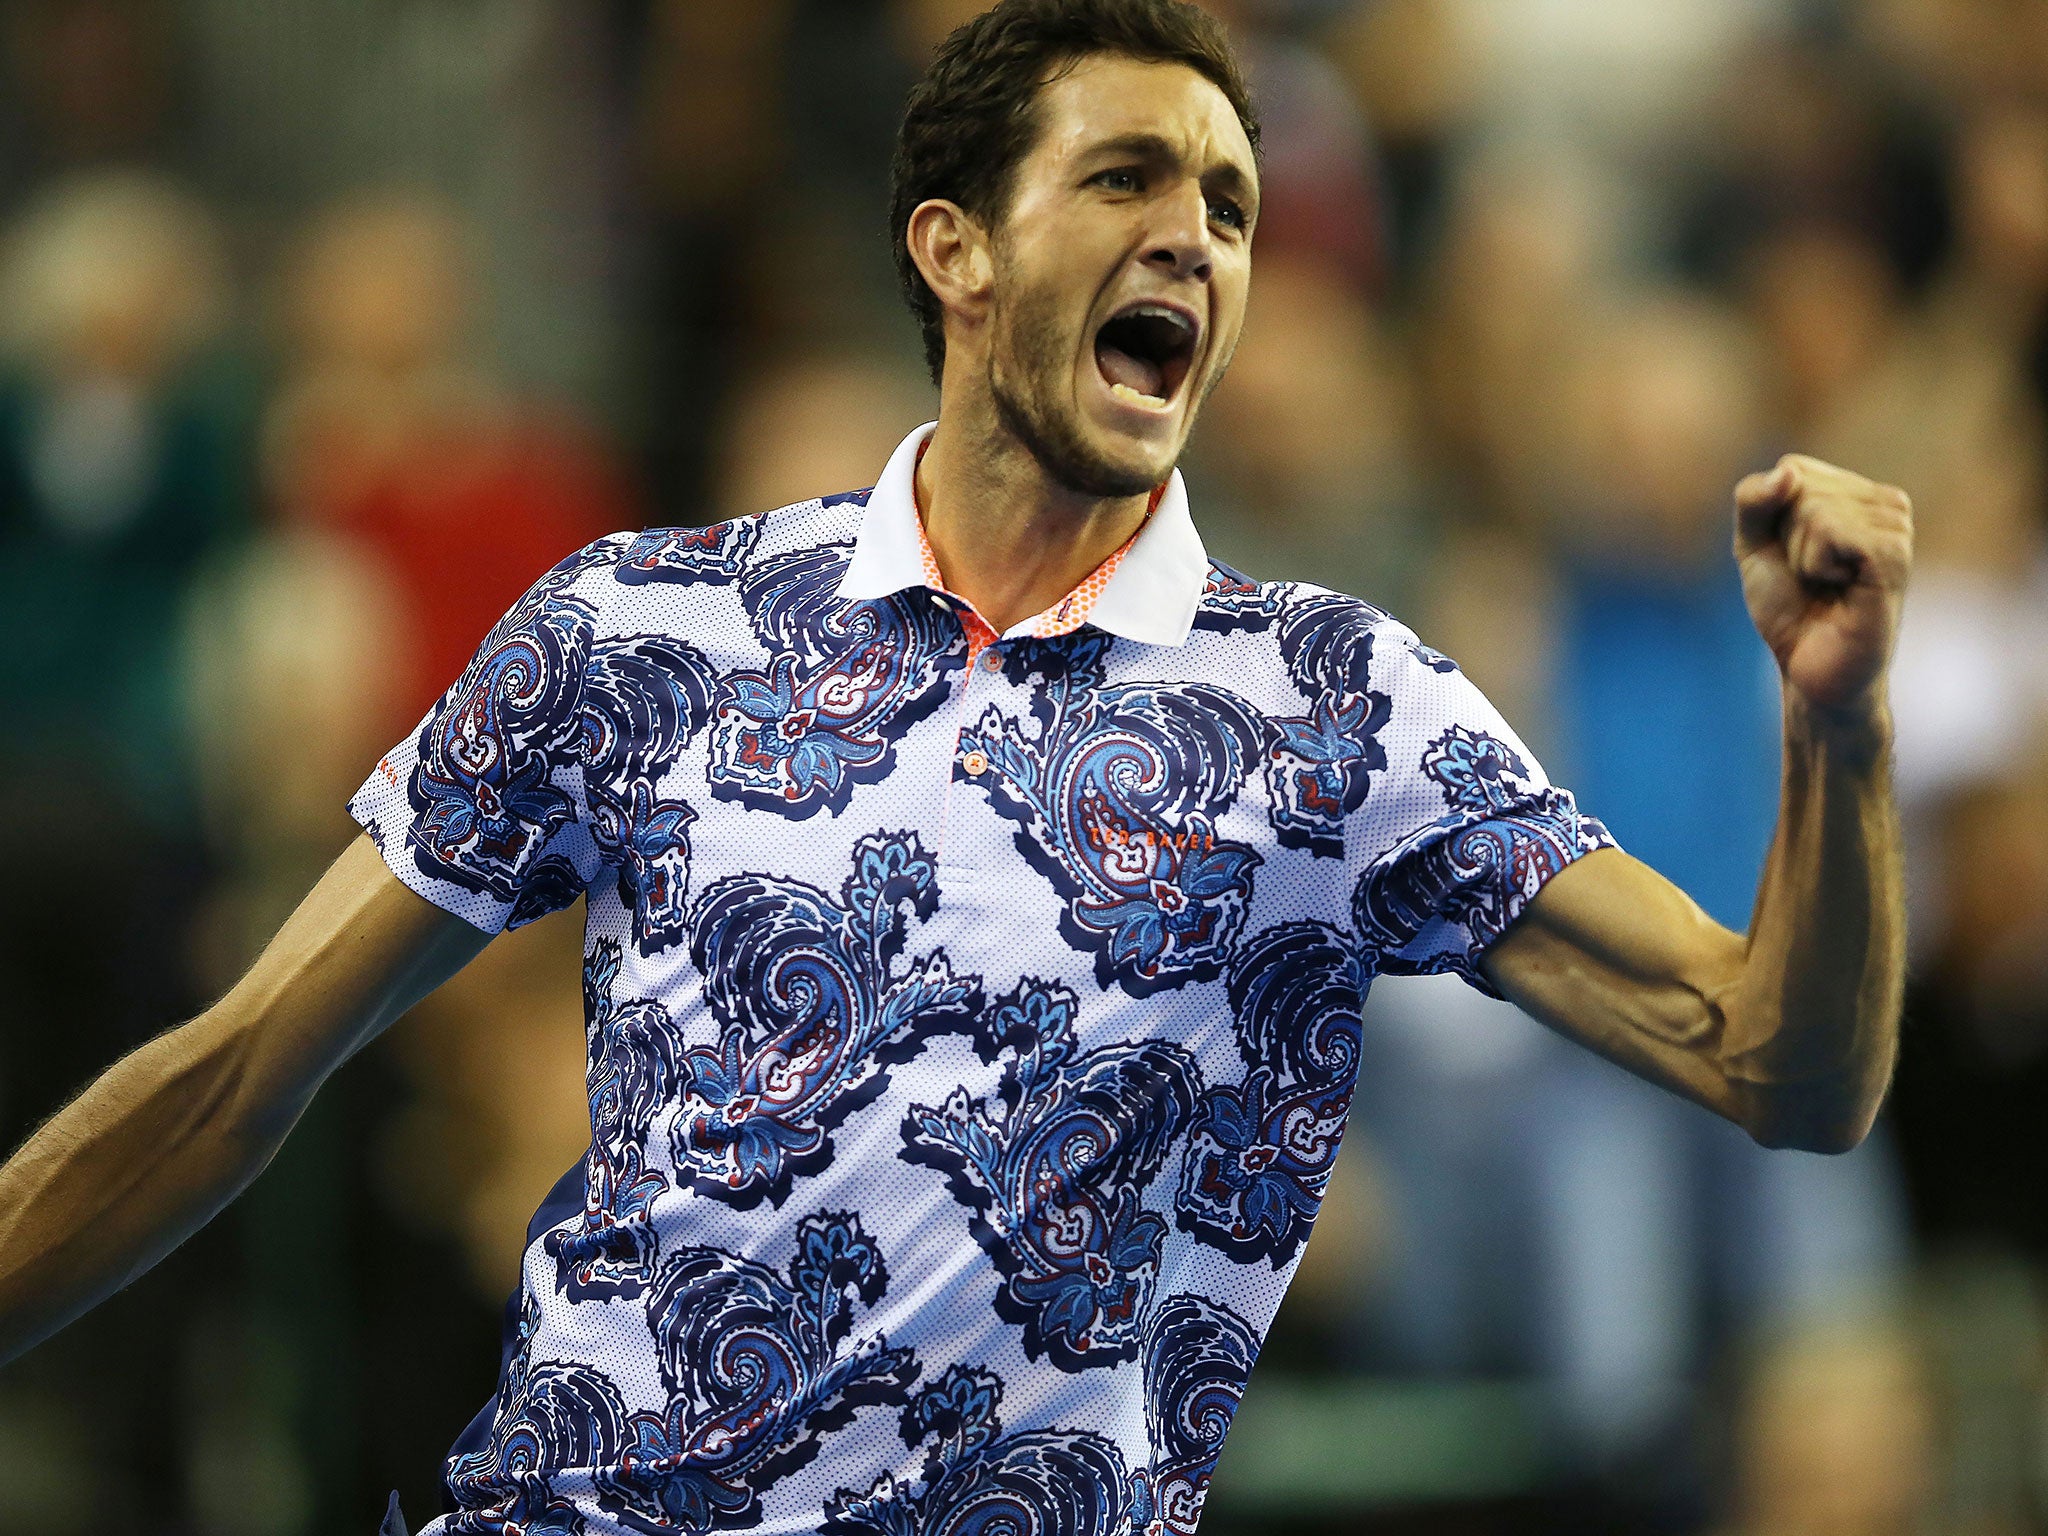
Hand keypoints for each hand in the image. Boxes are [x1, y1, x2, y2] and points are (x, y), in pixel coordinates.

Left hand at [1734, 453, 1912, 717]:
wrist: (1810, 666)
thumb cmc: (1789, 608)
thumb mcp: (1753, 546)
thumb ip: (1753, 500)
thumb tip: (1788, 472)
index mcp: (1856, 492)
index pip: (1792, 469)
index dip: (1772, 518)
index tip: (1793, 557)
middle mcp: (1885, 502)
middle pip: (1801, 486)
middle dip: (1787, 539)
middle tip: (1812, 578)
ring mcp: (1896, 526)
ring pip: (1816, 508)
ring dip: (1803, 557)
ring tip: (1829, 586)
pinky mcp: (1894, 553)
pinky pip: (1834, 530)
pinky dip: (1817, 564)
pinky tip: (1842, 588)